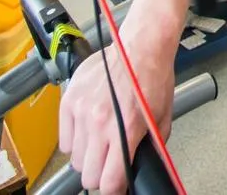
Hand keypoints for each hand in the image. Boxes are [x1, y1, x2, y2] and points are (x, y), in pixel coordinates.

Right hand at [57, 31, 174, 194]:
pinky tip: (88, 130)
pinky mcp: (69, 101)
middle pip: (88, 174)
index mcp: (126, 129)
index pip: (109, 181)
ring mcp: (81, 111)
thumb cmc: (153, 76)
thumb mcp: (162, 118)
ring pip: (74, 158)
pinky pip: (64, 139)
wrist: (140, 46)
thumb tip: (146, 167)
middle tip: (109, 165)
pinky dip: (74, 140)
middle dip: (100, 175)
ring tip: (101, 142)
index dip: (114, 189)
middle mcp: (100, 123)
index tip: (116, 187)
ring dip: (87, 157)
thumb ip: (152, 147)